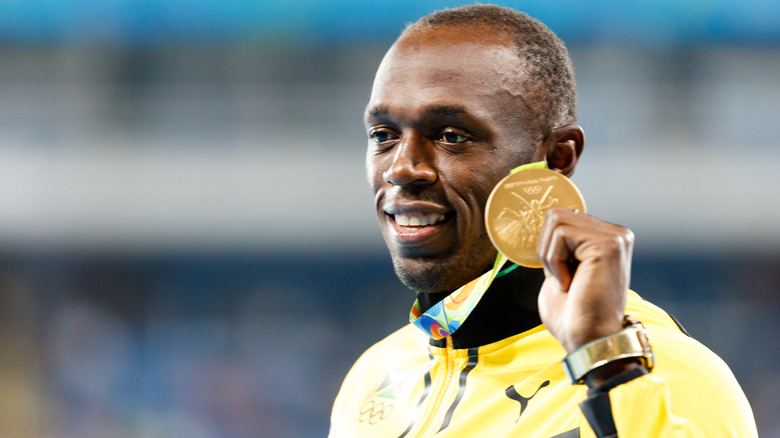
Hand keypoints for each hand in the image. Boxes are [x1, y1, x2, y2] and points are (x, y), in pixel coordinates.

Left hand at [536, 207, 633, 353]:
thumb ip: (558, 246)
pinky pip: (561, 234)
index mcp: (606, 238)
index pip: (562, 217)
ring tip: (567, 280)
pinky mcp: (607, 244)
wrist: (588, 341)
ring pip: (557, 220)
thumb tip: (544, 227)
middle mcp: (616, 234)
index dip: (549, 245)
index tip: (558, 274)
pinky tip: (570, 282)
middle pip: (556, 214)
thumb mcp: (560, 271)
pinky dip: (555, 261)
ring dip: (550, 255)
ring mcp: (615, 237)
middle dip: (547, 248)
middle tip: (561, 278)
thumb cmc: (574, 315)